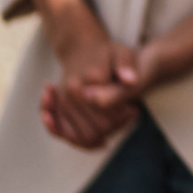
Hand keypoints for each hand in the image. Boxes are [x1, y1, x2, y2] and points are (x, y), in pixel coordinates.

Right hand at [32, 0, 142, 149]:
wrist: (81, 51)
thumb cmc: (106, 54)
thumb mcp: (122, 53)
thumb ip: (127, 66)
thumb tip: (131, 81)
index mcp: (91, 78)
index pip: (110, 111)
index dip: (125, 116)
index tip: (134, 110)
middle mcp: (73, 91)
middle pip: (98, 127)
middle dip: (116, 126)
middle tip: (128, 116)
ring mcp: (64, 102)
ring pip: (85, 135)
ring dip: (103, 135)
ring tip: (117, 122)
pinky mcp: (59, 110)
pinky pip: (68, 134)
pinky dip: (85, 142)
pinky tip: (101, 140)